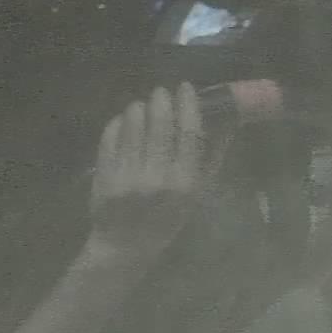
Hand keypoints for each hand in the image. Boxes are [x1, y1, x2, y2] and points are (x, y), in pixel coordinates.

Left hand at [86, 83, 207, 264]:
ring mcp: (127, 174)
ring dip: (138, 108)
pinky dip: (118, 123)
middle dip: (161, 100)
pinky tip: (124, 121)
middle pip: (160, 123)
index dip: (188, 105)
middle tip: (161, 92)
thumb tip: (226, 122)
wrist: (125, 245)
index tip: (185, 88)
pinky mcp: (105, 174)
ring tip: (142, 106)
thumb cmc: (166, 220)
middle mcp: (156, 176)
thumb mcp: (196, 195)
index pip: (190, 132)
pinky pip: (111, 136)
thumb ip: (210, 158)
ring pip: (133, 124)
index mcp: (184, 182)